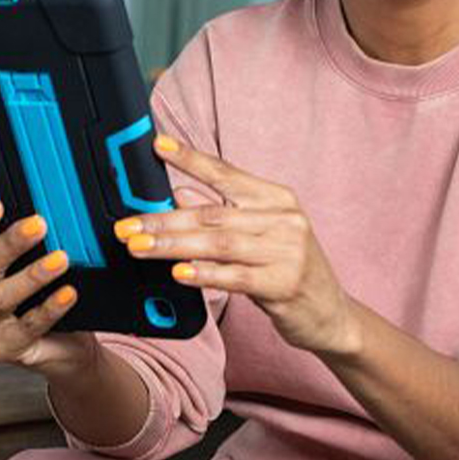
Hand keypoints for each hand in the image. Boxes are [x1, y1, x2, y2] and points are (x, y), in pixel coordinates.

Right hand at [0, 201, 96, 376]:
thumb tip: (60, 209)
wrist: (64, 345)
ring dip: (32, 275)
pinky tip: (68, 294)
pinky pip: (27, 326)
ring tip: (60, 260)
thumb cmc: (47, 297)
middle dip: (10, 242)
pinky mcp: (4, 348)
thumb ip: (40, 240)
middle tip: (39, 225)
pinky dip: (50, 307)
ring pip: (0, 297)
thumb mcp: (38, 263)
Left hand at [114, 135, 359, 355]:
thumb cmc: (289, 271)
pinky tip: (179, 272)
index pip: (226, 173)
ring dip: (173, 245)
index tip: (157, 145)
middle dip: (164, 219)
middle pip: (213, 213)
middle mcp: (284, 218)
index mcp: (276, 198)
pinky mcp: (284, 283)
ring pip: (218, 243)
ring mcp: (287, 250)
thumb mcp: (259, 235)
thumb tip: (180, 194)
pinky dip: (205, 273)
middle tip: (127, 225)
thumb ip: (223, 213)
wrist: (331, 314)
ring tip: (139, 247)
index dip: (189, 158)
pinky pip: (236, 276)